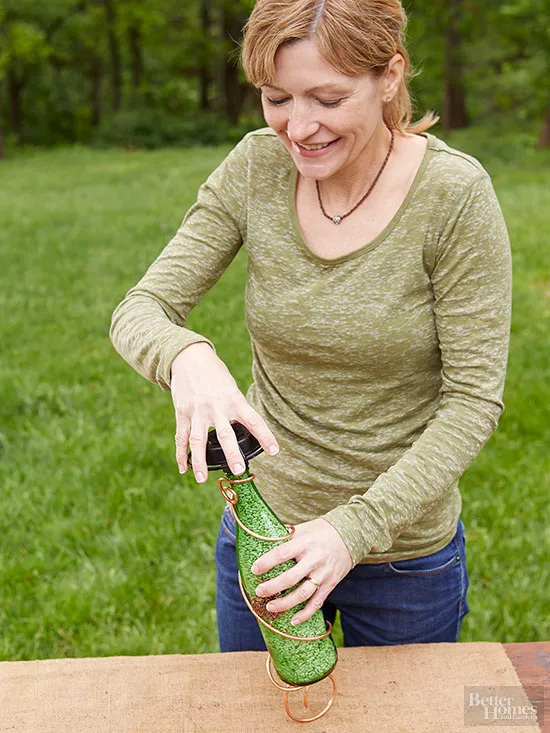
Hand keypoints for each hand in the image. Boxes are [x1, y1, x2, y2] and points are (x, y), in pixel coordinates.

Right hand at [170, 342, 278, 480]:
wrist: (189, 358)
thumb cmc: (215, 375)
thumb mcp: (231, 388)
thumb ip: (237, 409)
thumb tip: (247, 431)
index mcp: (233, 399)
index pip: (253, 420)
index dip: (265, 436)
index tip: (275, 451)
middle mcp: (216, 407)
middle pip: (224, 434)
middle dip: (232, 453)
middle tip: (238, 470)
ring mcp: (197, 411)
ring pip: (198, 441)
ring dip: (199, 462)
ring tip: (202, 480)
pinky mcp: (182, 413)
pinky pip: (181, 437)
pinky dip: (181, 455)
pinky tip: (183, 469)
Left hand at [251, 517, 353, 626]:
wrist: (350, 535)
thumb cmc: (320, 531)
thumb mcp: (303, 528)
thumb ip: (285, 536)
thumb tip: (261, 537)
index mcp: (305, 542)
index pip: (283, 553)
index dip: (267, 562)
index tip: (255, 569)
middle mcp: (314, 559)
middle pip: (291, 577)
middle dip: (273, 587)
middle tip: (259, 591)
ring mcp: (323, 573)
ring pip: (303, 593)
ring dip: (285, 603)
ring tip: (270, 607)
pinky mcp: (330, 584)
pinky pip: (317, 602)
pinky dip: (305, 613)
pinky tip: (293, 621)